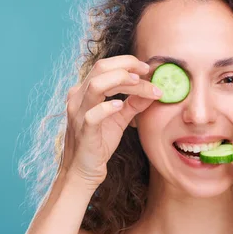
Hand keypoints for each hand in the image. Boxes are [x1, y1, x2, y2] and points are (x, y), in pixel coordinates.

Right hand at [62, 55, 161, 188]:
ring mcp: (78, 114)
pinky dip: (108, 107)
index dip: (127, 62)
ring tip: (139, 83)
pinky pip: (92, 115)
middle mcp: (78, 98)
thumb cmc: (99, 142)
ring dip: (121, 81)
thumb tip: (154, 89)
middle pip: (100, 68)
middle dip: (127, 65)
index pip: (105, 66)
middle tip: (148, 71)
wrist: (84, 171)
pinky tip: (121, 106)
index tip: (147, 68)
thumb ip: (134, 103)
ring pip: (96, 86)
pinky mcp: (83, 131)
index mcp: (85, 91)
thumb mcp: (120, 118)